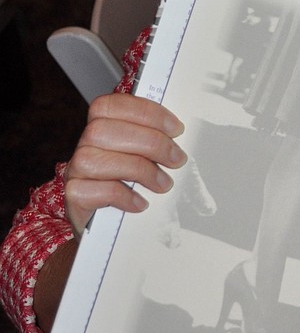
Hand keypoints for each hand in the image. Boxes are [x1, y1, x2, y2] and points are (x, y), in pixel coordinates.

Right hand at [64, 93, 186, 237]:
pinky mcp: (74, 195)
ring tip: (164, 185)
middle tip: (177, 160)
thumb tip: (192, 158)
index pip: (113, 105)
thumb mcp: (153, 165)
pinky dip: (122, 195)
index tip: (177, 128)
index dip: (146, 112)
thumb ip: (166, 154)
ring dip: (139, 169)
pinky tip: (140, 203)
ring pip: (95, 158)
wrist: (106, 227)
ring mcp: (77, 170)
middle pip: (104, 129)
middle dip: (149, 142)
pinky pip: (93, 189)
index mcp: (103, 127)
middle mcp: (85, 145)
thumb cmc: (133, 187)